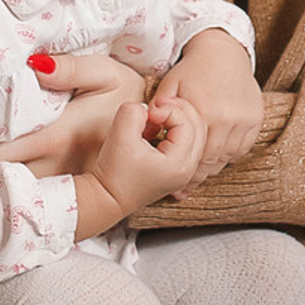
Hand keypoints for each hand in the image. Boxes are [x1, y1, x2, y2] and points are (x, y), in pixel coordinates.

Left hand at [0, 53, 145, 178]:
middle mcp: (54, 165)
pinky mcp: (65, 187)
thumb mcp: (107, 73)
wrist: (159, 128)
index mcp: (57, 136)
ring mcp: (59, 181)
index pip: (0, 150)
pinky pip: (27, 193)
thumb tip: (34, 64)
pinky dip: (0, 188)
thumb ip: (71, 68)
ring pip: (11, 190)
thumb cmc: (126, 94)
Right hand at [88, 94, 208, 217]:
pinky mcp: (176, 170)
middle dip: (178, 110)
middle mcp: (187, 170)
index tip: (148, 112)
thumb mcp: (120, 134)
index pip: (187, 123)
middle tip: (156, 106)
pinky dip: (173, 131)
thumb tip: (147, 108)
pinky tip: (154, 130)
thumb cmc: (113, 172)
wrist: (107, 198)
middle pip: (198, 127)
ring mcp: (184, 172)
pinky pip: (186, 142)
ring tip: (154, 119)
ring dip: (176, 120)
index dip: (168, 109)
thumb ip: (134, 111)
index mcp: (179, 163)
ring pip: (194, 134)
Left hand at [152, 28, 263, 178]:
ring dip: (214, 168)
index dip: (186, 175)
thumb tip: (148, 125)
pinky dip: (229, 156)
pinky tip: (216, 157)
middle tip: (186, 187)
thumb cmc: (191, 70)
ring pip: (229, 158)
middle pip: (213, 162)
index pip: (195, 157)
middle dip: (199, 177)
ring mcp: (245, 120)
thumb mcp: (170, 85)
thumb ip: (159, 107)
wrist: (223, 52)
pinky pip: (243, 149)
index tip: (177, 189)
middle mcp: (228, 119)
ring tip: (199, 174)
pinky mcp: (256, 119)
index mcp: (205, 112)